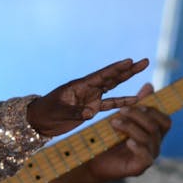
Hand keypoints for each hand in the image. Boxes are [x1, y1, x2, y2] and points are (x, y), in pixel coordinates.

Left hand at [26, 58, 148, 136]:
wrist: (38, 120)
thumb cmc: (45, 113)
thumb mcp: (58, 112)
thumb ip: (74, 112)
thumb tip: (90, 113)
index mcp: (79, 86)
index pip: (101, 76)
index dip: (116, 69)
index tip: (130, 61)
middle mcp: (87, 89)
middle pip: (111, 77)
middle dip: (127, 70)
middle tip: (144, 61)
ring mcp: (90, 97)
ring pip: (112, 87)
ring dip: (127, 81)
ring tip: (141, 72)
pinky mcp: (90, 108)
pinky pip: (109, 104)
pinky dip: (122, 102)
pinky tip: (135, 100)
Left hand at [84, 83, 170, 181]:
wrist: (93, 160)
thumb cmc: (108, 138)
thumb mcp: (122, 118)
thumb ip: (137, 105)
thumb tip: (149, 85)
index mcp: (153, 133)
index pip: (165, 121)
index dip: (155, 111)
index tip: (139, 105)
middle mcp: (154, 145)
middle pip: (156, 127)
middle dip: (139, 116)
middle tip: (122, 110)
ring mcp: (148, 157)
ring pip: (149, 139)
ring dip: (131, 127)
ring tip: (114, 122)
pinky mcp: (140, 168)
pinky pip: (146, 157)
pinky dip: (138, 147)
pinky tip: (128, 142)